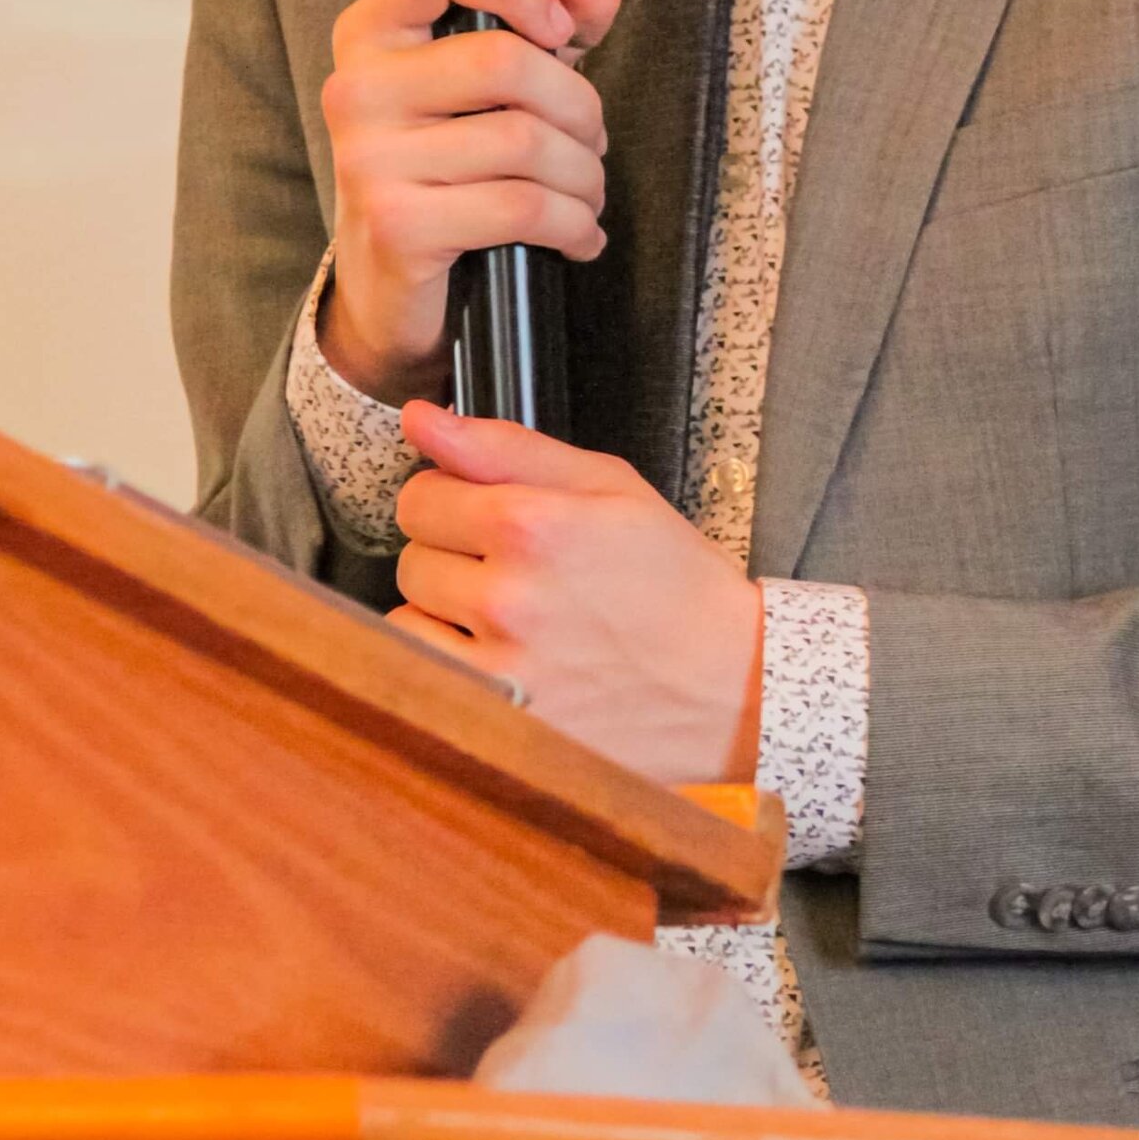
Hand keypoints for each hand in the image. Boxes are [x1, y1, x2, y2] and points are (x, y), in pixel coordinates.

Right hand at [319, 0, 620, 402]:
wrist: (386, 284)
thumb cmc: (445, 168)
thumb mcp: (494, 87)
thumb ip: (550, 23)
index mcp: (371, 33)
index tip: (556, 28)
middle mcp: (357, 88)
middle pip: (506, 60)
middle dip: (579, 107)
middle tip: (592, 142)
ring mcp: (369, 158)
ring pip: (525, 141)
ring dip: (584, 175)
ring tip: (586, 193)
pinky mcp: (398, 224)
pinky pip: (521, 207)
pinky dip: (572, 224)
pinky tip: (577, 235)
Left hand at [389, 400, 762, 785]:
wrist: (731, 687)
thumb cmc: (676, 585)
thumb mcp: (609, 487)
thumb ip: (505, 447)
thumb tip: (419, 418)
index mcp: (535, 525)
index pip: (420, 495)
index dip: (452, 500)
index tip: (486, 517)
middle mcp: (509, 596)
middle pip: (410, 556)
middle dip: (452, 555)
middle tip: (515, 571)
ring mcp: (501, 666)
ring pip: (407, 617)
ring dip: (443, 613)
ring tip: (507, 618)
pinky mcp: (500, 721)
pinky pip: (422, 676)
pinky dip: (447, 663)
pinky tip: (499, 658)